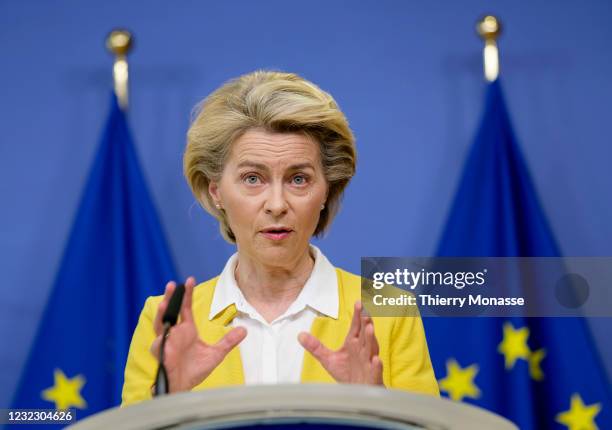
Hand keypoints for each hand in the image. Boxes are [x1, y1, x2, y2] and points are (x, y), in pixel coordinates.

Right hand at [150, 277, 246, 392]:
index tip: (189, 280)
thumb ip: (228, 341)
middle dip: (171, 298)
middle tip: (172, 285)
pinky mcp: (161, 354)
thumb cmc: (195, 371)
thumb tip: (244, 330)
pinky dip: (161, 339)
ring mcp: (166, 342)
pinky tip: (164, 336)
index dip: (186, 295)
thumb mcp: (216, 354)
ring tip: (164, 304)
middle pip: (171, 311)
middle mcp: (175, 333)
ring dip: (162, 314)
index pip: (185, 308)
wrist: (184, 387)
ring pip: (161, 324)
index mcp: (187, 330)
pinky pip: (159, 344)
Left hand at [298, 301, 382, 384]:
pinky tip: (376, 360)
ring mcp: (368, 363)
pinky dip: (376, 366)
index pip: (356, 327)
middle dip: (366, 322)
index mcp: (354, 343)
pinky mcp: (373, 377)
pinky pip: (375, 371)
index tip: (358, 303)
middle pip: (365, 334)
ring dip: (371, 338)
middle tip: (366, 311)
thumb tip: (300, 335)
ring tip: (370, 328)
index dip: (357, 315)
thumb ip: (316, 347)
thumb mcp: (328, 359)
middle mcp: (363, 350)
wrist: (357, 393)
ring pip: (371, 349)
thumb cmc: (347, 373)